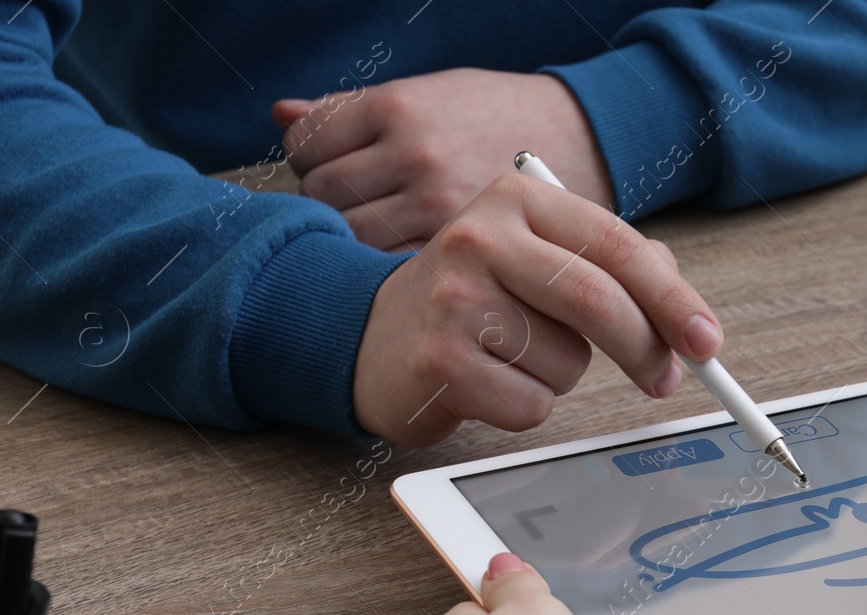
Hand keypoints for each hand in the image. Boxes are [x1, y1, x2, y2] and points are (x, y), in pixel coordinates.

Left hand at [273, 70, 612, 250]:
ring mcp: (440, 203)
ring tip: (384, 240)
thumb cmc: (498, 116)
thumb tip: (280, 117)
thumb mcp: (427, 93)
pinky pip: (395, 269)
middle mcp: (415, 153)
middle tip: (361, 215)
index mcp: (400, 106)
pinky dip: (391, 271)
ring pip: (354, 238)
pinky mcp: (466, 246)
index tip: (334, 174)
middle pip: (324, 196)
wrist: (586, 139)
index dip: (311, 164)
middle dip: (332, 208)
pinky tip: (407, 263)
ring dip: (358, 244)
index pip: (310, 147)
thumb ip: (352, 111)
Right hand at [353, 173, 723, 446]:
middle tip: (663, 379)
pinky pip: (531, 404)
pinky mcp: (439, 358)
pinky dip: (526, 407)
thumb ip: (610, 267)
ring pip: (568, 362)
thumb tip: (683, 310)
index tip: (706, 341)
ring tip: (517, 359)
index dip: (673, 299)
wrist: (366, 334)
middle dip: (645, 350)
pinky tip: (488, 384)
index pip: (618, 246)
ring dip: (563, 377)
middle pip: (599, 301)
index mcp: (516, 198)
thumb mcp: (536, 259)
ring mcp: (454, 296)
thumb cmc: (470, 298)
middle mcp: (480, 235)